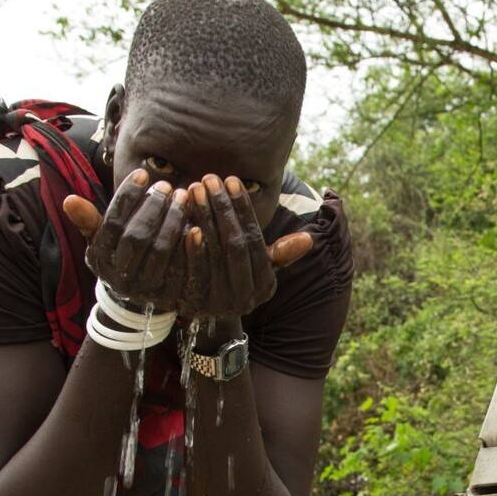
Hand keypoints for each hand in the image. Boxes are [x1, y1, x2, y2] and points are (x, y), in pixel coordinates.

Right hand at [63, 170, 189, 308]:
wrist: (138, 298)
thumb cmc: (120, 255)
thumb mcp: (101, 240)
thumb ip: (89, 221)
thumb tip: (69, 199)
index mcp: (101, 258)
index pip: (112, 223)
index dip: (127, 197)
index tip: (142, 174)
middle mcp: (120, 277)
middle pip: (136, 236)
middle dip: (152, 207)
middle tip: (166, 185)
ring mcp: (145, 288)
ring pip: (160, 250)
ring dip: (173, 220)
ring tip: (182, 196)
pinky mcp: (170, 295)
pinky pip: (182, 269)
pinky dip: (191, 246)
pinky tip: (198, 225)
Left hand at [181, 175, 314, 320]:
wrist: (206, 317)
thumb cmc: (235, 279)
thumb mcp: (259, 267)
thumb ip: (280, 253)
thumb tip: (309, 238)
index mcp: (264, 285)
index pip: (255, 239)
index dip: (242, 209)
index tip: (231, 180)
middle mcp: (246, 297)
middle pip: (236, 245)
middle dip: (222, 208)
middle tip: (209, 179)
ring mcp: (221, 303)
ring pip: (216, 255)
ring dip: (205, 219)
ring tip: (194, 189)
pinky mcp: (197, 306)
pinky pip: (196, 273)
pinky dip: (193, 249)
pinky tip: (187, 225)